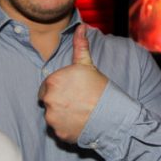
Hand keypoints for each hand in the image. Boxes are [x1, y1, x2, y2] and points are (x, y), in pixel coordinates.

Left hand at [38, 23, 107, 142]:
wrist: (113, 116)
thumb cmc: (99, 89)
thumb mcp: (88, 65)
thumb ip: (80, 46)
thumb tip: (81, 26)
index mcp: (52, 82)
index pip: (47, 86)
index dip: (59, 87)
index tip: (72, 90)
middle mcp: (48, 101)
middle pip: (47, 101)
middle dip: (58, 100)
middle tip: (76, 101)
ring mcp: (53, 119)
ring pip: (52, 115)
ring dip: (61, 114)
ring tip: (79, 112)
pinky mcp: (58, 134)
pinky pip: (58, 130)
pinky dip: (66, 127)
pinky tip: (79, 122)